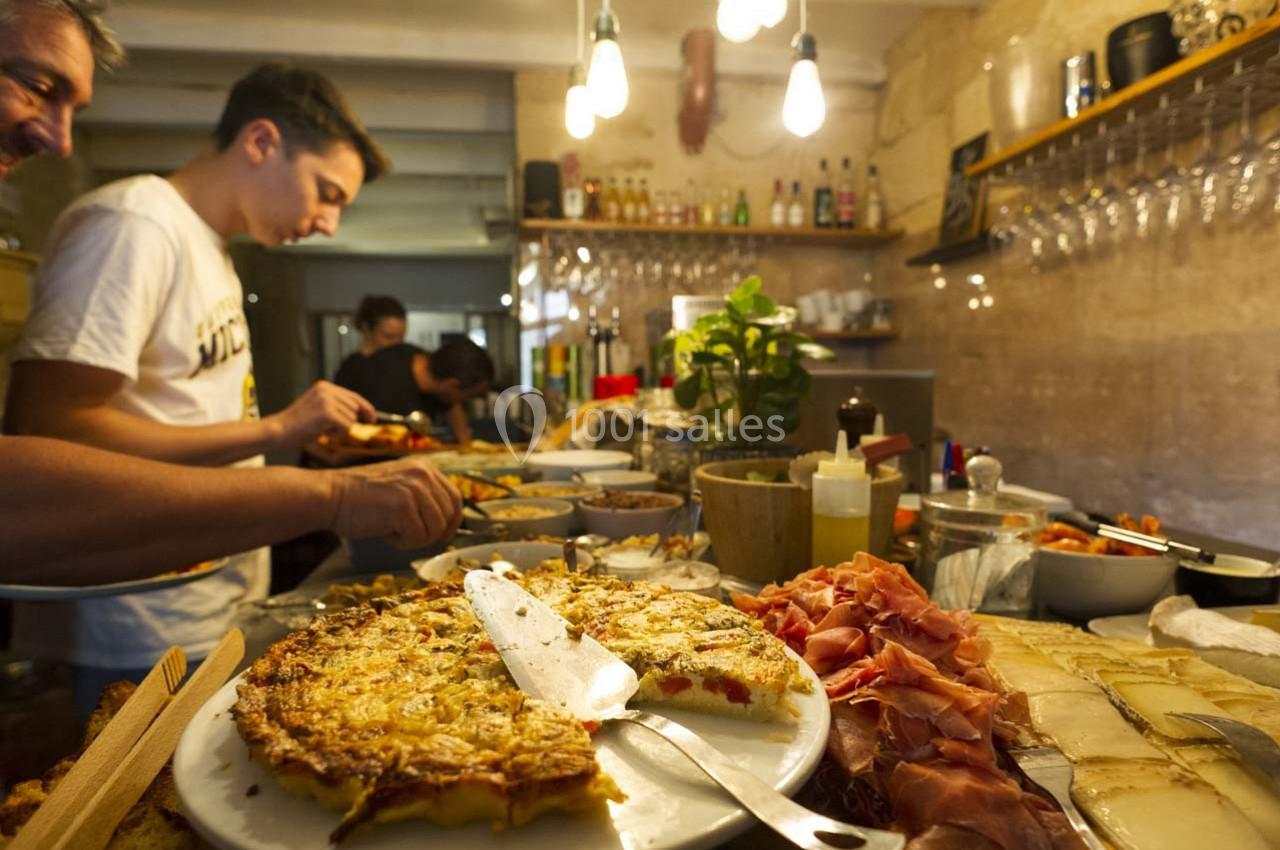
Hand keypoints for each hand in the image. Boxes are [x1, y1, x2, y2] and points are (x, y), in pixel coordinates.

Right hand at [268, 381, 374, 448]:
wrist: (279, 430)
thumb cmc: (299, 424)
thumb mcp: (319, 408)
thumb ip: (337, 407)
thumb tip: (363, 414)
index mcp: (324, 386)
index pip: (353, 396)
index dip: (366, 407)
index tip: (373, 418)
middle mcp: (327, 390)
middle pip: (356, 408)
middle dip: (351, 421)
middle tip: (329, 430)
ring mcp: (327, 400)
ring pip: (352, 419)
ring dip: (341, 429)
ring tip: (321, 429)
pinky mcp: (327, 413)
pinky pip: (346, 427)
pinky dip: (338, 434)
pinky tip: (322, 432)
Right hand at [327, 457, 462, 547]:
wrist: (331, 496)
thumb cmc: (360, 496)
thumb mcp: (399, 485)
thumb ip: (422, 496)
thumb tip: (445, 523)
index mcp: (424, 467)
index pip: (454, 497)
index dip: (453, 520)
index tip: (445, 534)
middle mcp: (423, 474)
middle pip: (448, 515)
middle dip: (433, 532)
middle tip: (412, 538)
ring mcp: (415, 489)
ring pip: (435, 528)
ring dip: (416, 538)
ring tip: (395, 532)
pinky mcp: (404, 507)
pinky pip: (418, 537)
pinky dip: (403, 542)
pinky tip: (386, 533)